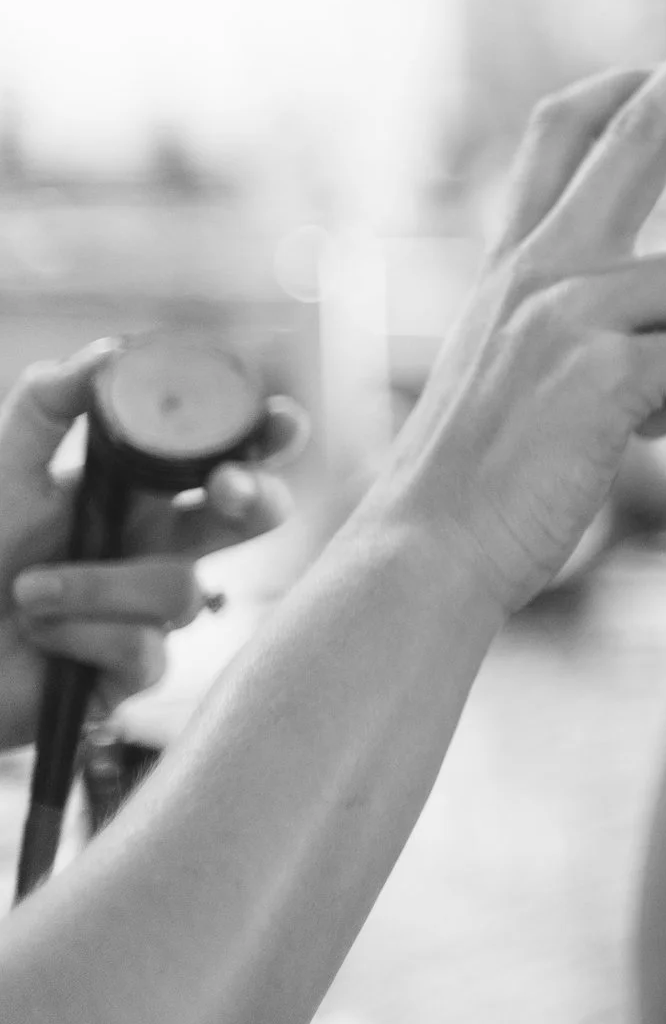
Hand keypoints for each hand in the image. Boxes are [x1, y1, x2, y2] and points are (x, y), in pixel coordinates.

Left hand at [0, 342, 303, 747]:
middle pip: (253, 518)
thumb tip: (108, 351)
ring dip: (98, 587)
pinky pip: (145, 649)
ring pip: (182, 592)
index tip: (279, 423)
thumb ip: (46, 405)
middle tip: (229, 489)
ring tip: (29, 592)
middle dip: (258, 499)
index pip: (225, 457)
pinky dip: (82, 636)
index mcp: (142, 495)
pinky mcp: (136, 672)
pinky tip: (42, 637)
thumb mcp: (3, 470)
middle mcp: (160, 548)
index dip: (268, 438)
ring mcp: (154, 613)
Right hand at [354, 0, 665, 612]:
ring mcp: (567, 307)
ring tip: (630, 413)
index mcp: (515, 265)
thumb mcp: (510, 367)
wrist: (428, 551)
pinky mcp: (600, 363)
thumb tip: (663, 292)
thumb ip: (568, 312)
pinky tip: (628, 442)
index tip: (663, 49)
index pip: (564, 142)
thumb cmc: (485, 480)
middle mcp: (538, 266)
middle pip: (636, 136)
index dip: (618, 89)